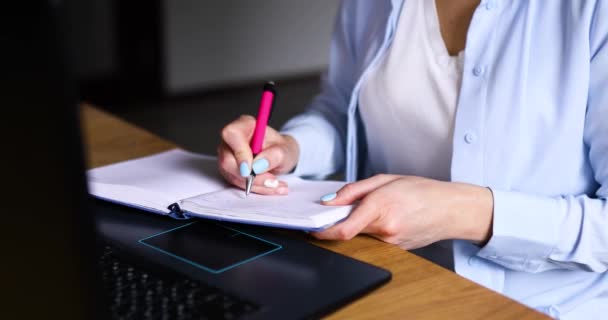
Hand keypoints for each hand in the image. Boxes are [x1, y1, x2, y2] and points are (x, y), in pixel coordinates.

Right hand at [217, 115, 299, 194]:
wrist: (281, 158)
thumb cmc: (282, 149)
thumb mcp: (286, 151)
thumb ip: (274, 155)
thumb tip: (257, 166)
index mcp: (245, 125)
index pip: (232, 134)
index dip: (239, 153)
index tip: (251, 169)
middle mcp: (232, 140)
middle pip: (227, 160)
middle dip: (250, 176)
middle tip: (271, 180)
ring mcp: (228, 155)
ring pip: (232, 175)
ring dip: (256, 184)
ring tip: (276, 184)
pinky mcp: (229, 170)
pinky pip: (237, 183)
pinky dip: (256, 188)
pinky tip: (270, 187)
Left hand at [312, 174, 493, 248]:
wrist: (452, 209)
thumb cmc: (422, 190)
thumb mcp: (385, 179)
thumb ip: (354, 190)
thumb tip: (329, 202)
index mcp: (381, 208)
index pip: (343, 230)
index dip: (323, 232)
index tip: (312, 228)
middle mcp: (386, 230)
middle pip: (349, 231)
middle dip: (341, 220)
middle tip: (344, 207)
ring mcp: (392, 243)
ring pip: (362, 234)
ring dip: (359, 223)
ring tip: (377, 207)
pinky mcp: (396, 249)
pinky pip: (375, 239)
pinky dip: (372, 228)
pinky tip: (387, 216)